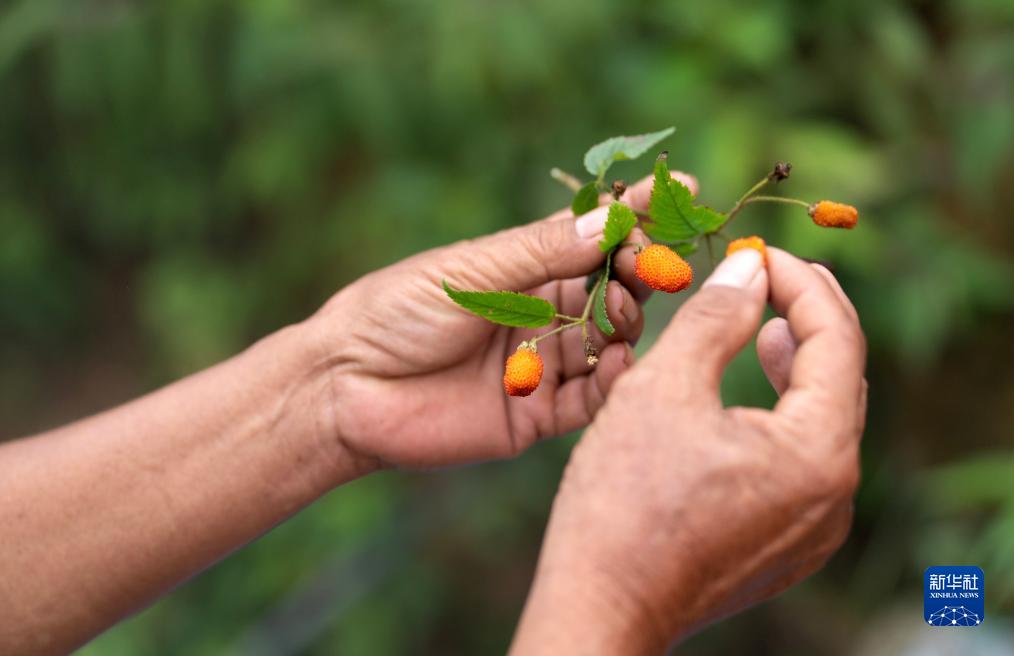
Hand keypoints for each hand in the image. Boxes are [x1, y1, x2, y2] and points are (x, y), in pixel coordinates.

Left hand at [308, 173, 699, 469]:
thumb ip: (540, 253)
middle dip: (639, 271)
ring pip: (610, 343)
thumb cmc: (395, 311)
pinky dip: (614, 383)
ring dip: (629, 323)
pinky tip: (622, 363)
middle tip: (649, 263)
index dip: (637, 214)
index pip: (593, 237)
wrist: (345, 387)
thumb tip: (611, 221)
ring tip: (626, 310)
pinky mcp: (536, 414)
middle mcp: (541, 314)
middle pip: (612, 289)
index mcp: (524, 269)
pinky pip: (590, 400)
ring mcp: (542, 365)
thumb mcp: (469, 271)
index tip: (682, 189)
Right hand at [512, 247, 866, 652]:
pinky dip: (783, 417)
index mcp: (818, 451)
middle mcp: (833, 493)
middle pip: (841, 380)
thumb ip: (714, 320)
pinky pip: (803, 462)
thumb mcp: (664, 388)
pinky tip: (749, 401)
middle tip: (772, 278)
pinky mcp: (785, 544)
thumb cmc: (624, 500)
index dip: (802, 284)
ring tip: (769, 330)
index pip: (836, 339)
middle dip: (807, 319)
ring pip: (823, 422)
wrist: (601, 604)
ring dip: (797, 368)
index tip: (759, 255)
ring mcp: (813, 526)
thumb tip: (748, 272)